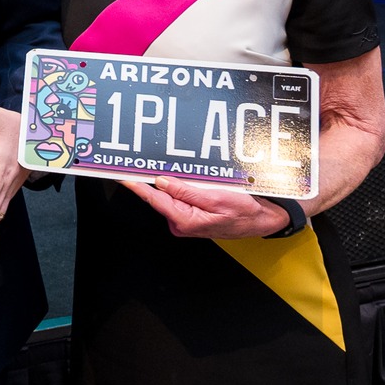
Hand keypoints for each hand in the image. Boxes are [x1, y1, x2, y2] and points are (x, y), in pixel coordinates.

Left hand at [120, 177, 295, 238]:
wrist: (262, 220)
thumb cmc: (245, 212)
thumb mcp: (216, 197)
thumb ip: (187, 191)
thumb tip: (161, 182)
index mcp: (185, 220)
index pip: (155, 200)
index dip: (137, 186)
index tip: (122, 176)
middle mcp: (181, 223)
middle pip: (159, 196)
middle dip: (151, 180)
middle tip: (142, 161)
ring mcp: (185, 220)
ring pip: (169, 196)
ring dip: (166, 182)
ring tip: (164, 166)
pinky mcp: (190, 215)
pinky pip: (178, 198)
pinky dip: (176, 187)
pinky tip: (177, 177)